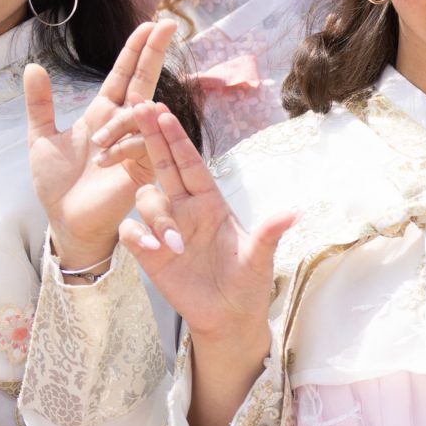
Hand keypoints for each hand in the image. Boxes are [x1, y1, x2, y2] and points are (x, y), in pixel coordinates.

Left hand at [25, 19, 176, 268]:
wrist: (65, 219)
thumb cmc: (56, 183)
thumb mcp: (41, 137)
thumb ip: (40, 103)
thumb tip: (33, 66)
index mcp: (102, 114)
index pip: (123, 74)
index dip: (136, 50)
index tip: (150, 24)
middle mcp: (124, 124)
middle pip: (144, 80)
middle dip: (155, 52)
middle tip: (168, 24)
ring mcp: (137, 143)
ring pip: (140, 113)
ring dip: (120, 123)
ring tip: (97, 147)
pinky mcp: (144, 165)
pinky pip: (144, 142)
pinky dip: (125, 145)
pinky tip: (107, 159)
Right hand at [119, 104, 293, 360]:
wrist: (230, 317)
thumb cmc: (248, 284)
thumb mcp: (260, 259)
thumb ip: (269, 234)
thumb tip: (294, 212)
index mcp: (212, 203)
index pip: (191, 164)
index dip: (177, 138)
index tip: (162, 112)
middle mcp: (185, 209)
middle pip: (163, 165)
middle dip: (151, 136)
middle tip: (139, 108)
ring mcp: (165, 228)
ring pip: (146, 198)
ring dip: (155, 214)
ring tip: (174, 246)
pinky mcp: (149, 252)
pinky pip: (131, 231)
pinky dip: (138, 234)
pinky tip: (153, 248)